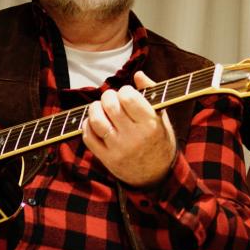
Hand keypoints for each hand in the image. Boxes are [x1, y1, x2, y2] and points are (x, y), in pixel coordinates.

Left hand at [82, 71, 176, 187]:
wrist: (157, 175)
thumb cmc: (159, 141)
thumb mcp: (162, 118)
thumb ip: (151, 94)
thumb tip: (138, 74)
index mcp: (151, 124)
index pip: (128, 98)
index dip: (124, 91)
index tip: (126, 94)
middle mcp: (135, 136)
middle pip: (110, 106)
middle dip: (108, 97)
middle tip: (111, 99)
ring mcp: (119, 148)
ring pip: (96, 121)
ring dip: (94, 109)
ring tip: (99, 108)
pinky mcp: (107, 158)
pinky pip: (89, 137)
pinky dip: (87, 125)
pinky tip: (95, 122)